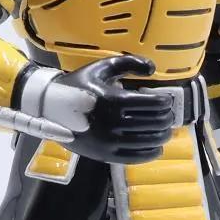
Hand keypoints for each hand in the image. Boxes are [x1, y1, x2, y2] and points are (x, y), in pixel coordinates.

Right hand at [30, 55, 174, 165]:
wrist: (50, 107)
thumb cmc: (80, 84)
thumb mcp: (102, 67)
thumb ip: (129, 62)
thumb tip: (152, 68)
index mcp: (113, 100)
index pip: (153, 104)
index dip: (166, 103)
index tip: (167, 101)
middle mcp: (112, 123)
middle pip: (154, 123)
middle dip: (167, 119)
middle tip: (168, 115)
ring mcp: (109, 142)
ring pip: (148, 141)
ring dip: (162, 136)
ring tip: (165, 130)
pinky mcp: (105, 155)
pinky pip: (136, 157)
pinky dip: (151, 153)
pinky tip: (157, 147)